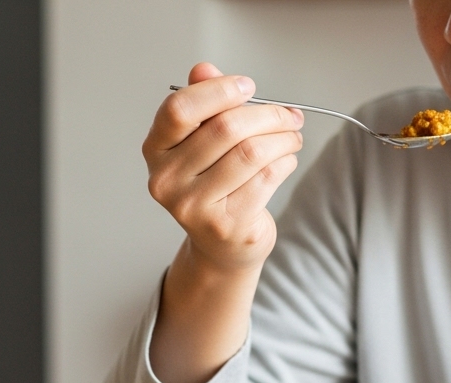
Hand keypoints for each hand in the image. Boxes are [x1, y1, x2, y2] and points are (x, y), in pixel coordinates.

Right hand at [143, 62, 304, 274]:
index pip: (180, 110)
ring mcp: (193, 206)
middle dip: (268, 115)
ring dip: (283, 139)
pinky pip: (265, 179)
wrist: (221, 245)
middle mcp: (167, 179)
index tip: (248, 87)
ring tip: (293, 137)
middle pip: (225, 129)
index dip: (218, 92)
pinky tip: (286, 161)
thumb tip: (204, 68)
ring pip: (251, 153)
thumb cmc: (215, 184)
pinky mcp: (225, 225)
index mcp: (156, 150)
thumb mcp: (202, 141)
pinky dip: (284, 163)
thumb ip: (203, 104)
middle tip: (290, 116)